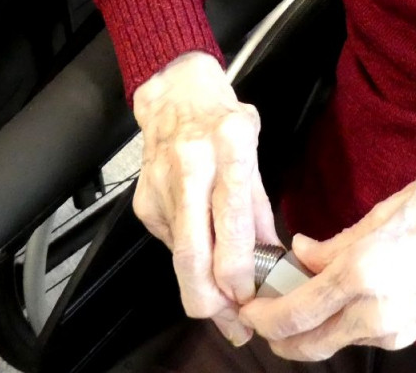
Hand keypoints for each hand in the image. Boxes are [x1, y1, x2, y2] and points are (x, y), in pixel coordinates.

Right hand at [132, 51, 277, 341]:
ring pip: (177, 257)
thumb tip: (273, 260)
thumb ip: (260, 208)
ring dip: (200, 290)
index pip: (233, 224)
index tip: (250, 297)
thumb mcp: (254, 151)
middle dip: (211, 300)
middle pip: (193, 254)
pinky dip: (189, 257)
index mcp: (230, 147)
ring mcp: (161, 185)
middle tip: (232, 323)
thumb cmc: (223, 121)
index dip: (240, 271)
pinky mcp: (143, 201)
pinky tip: (202, 252)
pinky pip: (170, 243)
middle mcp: (192, 166)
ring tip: (222, 306)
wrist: (175, 92)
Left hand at [239, 162, 415, 360]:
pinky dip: (337, 326)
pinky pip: (361, 337)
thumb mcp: (383, 210)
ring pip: (332, 344)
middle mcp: (377, 310)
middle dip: (277, 333)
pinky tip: (333, 298)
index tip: (247, 303)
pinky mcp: (412, 329)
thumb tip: (303, 254)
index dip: (261, 314)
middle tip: (263, 309)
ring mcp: (397, 326)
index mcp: (364, 273)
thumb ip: (337, 242)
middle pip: (306, 344)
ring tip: (296, 297)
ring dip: (307, 330)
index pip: (293, 313)